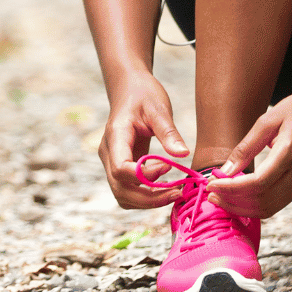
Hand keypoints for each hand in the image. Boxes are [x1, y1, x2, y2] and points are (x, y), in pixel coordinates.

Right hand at [100, 72, 190, 209]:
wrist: (129, 89)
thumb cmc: (143, 94)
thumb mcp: (159, 108)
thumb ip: (169, 132)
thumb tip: (183, 154)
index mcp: (116, 136)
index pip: (121, 168)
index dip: (145, 175)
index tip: (168, 167)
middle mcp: (109, 153)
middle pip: (120, 189)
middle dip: (150, 198)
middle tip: (178, 191)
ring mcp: (112, 162)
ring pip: (123, 196)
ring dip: (148, 201)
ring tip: (174, 191)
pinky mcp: (120, 167)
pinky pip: (128, 191)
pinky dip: (146, 196)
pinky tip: (165, 186)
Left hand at [207, 85, 291, 217]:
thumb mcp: (269, 119)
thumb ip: (247, 146)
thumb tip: (226, 170)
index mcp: (291, 153)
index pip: (257, 183)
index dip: (231, 188)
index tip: (210, 184)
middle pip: (262, 202)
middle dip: (233, 202)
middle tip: (211, 194)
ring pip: (270, 208)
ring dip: (243, 207)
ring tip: (221, 197)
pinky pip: (278, 202)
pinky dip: (256, 204)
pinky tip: (240, 195)